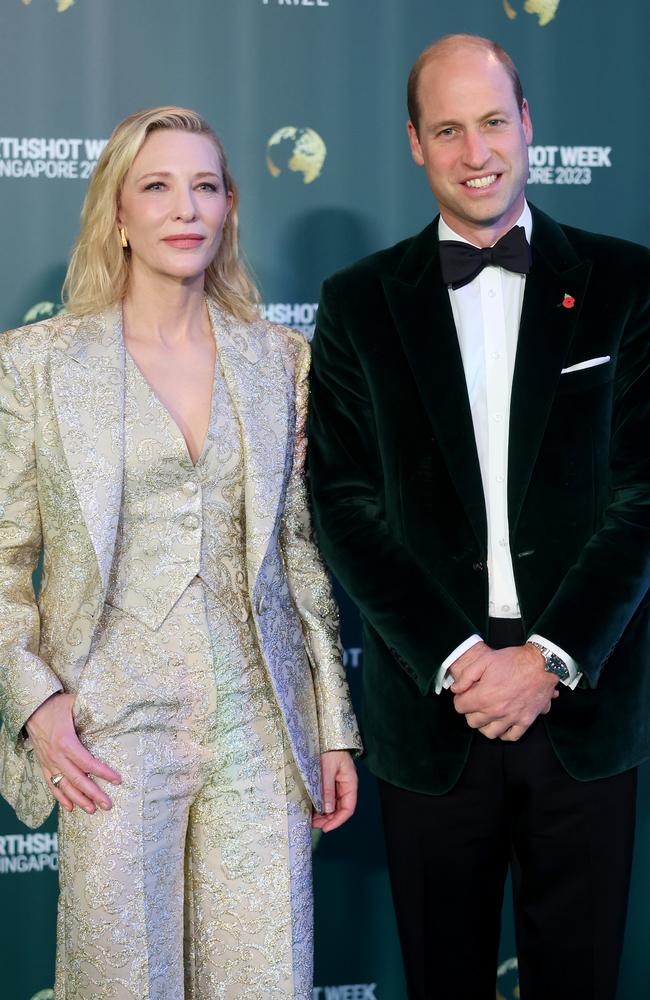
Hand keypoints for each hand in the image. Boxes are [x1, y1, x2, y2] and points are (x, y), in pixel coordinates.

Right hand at [25, 692, 121, 813]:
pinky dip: (60, 797)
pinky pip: (51, 784)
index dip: (103, 773)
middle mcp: (56, 756)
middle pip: (77, 779)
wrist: (30, 708)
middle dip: (94, 794)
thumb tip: (111, 710)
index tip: (117, 780)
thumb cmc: (56, 705)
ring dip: (78, 800)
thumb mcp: (74, 703)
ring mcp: (49, 762)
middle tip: (108, 805)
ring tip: (92, 810)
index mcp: (66, 741)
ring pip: (64, 786)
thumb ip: (91, 709)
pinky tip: (70, 808)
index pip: (88, 762)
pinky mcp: (43, 764)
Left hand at [312, 750, 357, 832]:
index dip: (338, 820)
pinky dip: (320, 805)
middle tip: (314, 824)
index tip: (326, 828)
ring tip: (311, 819)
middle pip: (340, 808)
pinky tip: (311, 809)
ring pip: (332, 805)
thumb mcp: (327, 768)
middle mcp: (345, 786)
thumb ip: (327, 789)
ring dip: (323, 814)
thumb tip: (327, 810)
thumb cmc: (329, 749)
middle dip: (328, 819)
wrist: (324, 735)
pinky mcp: (328, 782)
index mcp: (350, 782)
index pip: (348, 808)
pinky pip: (326, 797)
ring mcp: (336, 784)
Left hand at [452, 643, 558, 741]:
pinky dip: (504, 733)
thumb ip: (466, 676)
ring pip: (489, 733)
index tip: (465, 694)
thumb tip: (455, 690)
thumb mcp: (485, 660)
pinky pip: (511, 736)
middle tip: (476, 702)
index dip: (460, 699)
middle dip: (470, 712)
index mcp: (484, 696)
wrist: (541, 664)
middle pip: (472, 722)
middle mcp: (496, 711)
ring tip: (487, 715)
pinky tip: (502, 723)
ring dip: (485, 725)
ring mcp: (512, 718)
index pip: (460, 707)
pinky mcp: (526, 720)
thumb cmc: (513, 660)